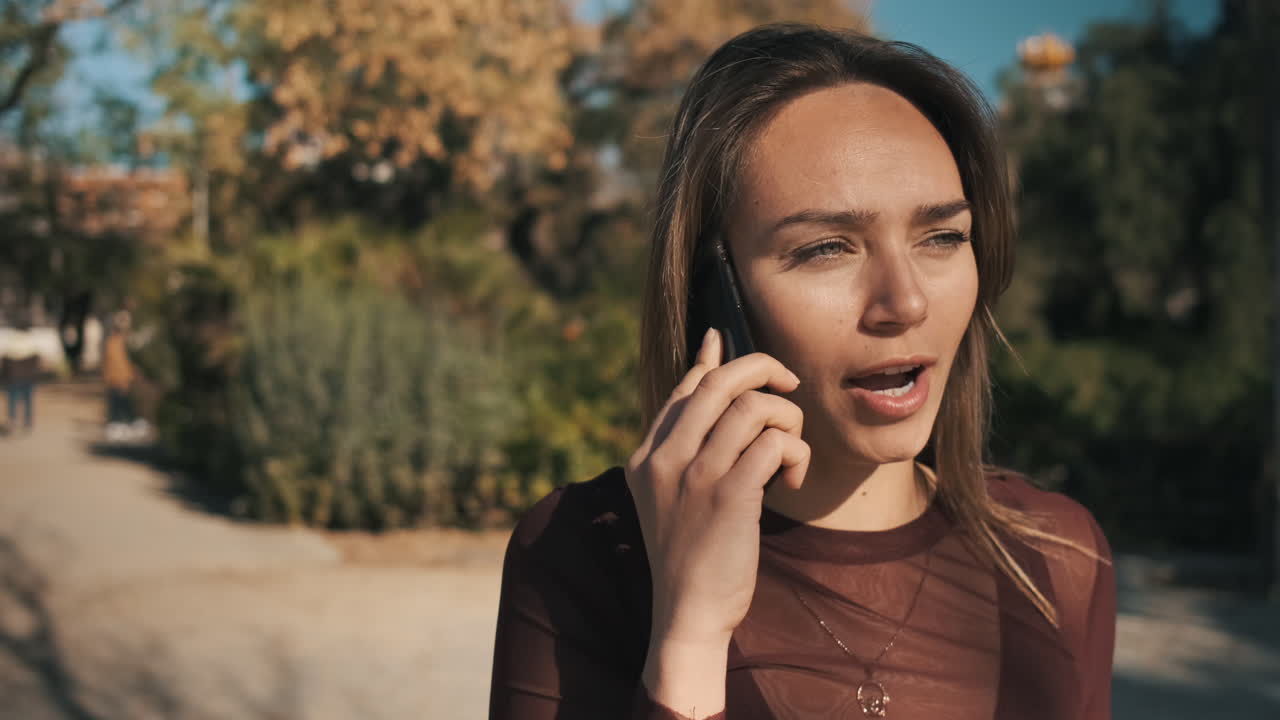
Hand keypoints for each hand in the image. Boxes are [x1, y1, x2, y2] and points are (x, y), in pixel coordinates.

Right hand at [626, 327, 809, 649]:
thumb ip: (687, 442)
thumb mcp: (672, 493)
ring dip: (787, 420)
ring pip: (754, 408)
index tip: (732, 343)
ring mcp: (694, 476)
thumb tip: (705, 378)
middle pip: (720, 383)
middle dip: (763, 369)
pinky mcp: (729, 497)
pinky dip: (794, 453)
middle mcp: (665, 459)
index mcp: (647, 456)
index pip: (686, 388)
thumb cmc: (689, 552)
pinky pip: (774, 444)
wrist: (688, 613)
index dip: (718, 360)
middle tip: (790, 384)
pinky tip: (790, 479)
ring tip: (790, 454)